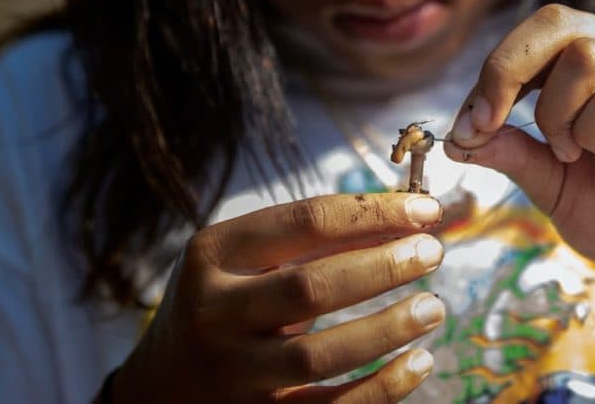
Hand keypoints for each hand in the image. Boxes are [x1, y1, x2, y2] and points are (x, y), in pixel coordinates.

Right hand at [111, 193, 445, 402]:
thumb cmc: (221, 302)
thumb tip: (405, 218)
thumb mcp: (242, 257)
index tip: (425, 209)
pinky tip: (419, 362)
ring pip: (318, 356)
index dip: (373, 213)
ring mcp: (232, 373)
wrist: (162, 384)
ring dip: (387, 328)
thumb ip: (310, 239)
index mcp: (213, 254)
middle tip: (432, 253)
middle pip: (309, 287)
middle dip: (382, 266)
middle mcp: (214, 313)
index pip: (304, 221)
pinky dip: (381, 388)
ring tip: (432, 307)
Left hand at [444, 4, 594, 328]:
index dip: (490, 74)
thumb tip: (454, 135)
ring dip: (556, 113)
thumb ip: (508, 151)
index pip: (533, 34)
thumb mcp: (548, 180)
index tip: (466, 128)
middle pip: (555, 22)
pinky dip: (592, 132)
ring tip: (571, 152)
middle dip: (504, 73)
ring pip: (584, 56)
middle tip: (488, 125)